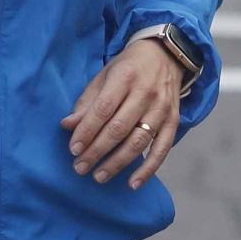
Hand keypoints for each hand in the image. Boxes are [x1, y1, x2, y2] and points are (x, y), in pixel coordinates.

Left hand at [61, 40, 184, 189]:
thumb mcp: (104, 76)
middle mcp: (145, 93)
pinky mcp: (174, 120)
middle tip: (80, 167)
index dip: (87, 131)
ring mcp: (162, 108)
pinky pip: (162, 149)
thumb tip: (66, 126)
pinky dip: (148, 169)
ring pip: (139, 141)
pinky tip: (132, 183)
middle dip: (97, 151)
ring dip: (118, 163)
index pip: (103, 109)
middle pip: (119, 128)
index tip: (73, 149)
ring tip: (99, 176)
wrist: (166, 55)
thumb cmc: (128, 67)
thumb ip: (87, 102)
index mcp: (125, 77)